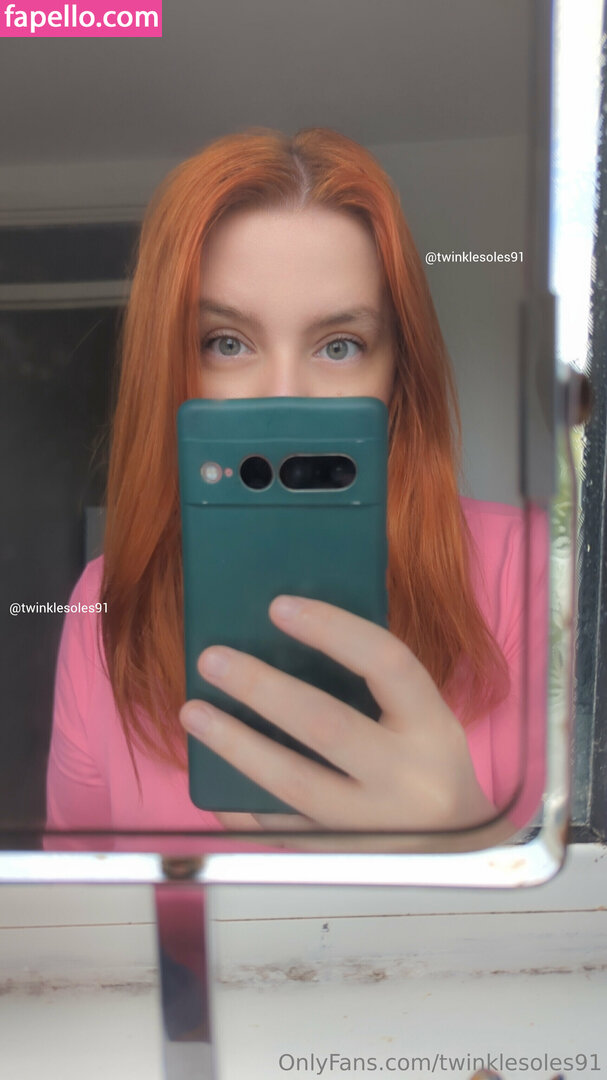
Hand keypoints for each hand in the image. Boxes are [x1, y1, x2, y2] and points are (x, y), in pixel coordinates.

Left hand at [179, 595, 498, 834]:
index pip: (386, 663)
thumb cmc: (429, 766)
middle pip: (327, 725)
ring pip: (293, 783)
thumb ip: (376, 686)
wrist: (459, 854)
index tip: (278, 606)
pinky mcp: (342, 857)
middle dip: (261, 688)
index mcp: (433, 727)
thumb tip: (286, 639)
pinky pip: (278, 831)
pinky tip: (211, 778)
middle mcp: (407, 777)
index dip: (333, 629)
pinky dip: (239, 804)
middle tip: (212, 659)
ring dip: (235, 744)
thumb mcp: (425, 720)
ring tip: (194, 712)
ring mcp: (372, 824)